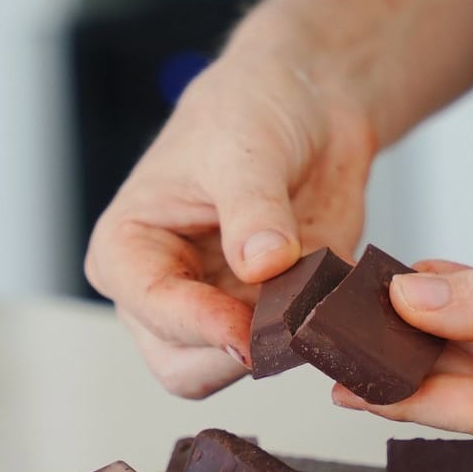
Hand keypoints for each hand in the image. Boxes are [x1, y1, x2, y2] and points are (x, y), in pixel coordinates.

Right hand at [86, 47, 374, 397]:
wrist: (309, 104)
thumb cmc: (249, 110)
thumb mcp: (246, 148)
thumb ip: (253, 209)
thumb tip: (262, 265)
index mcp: (128, 249)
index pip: (150, 310)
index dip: (198, 326)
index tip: (247, 331)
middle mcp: (166, 291)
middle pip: (183, 366)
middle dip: (238, 352)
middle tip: (293, 323)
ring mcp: (219, 309)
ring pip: (240, 367)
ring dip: (285, 345)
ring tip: (324, 297)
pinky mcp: (273, 313)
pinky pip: (295, 348)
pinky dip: (322, 333)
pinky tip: (344, 297)